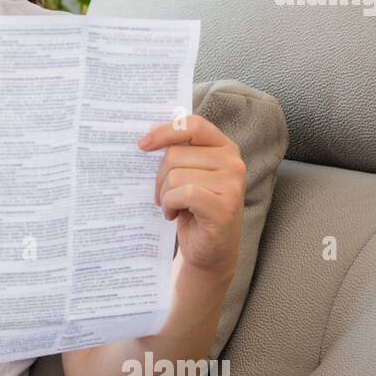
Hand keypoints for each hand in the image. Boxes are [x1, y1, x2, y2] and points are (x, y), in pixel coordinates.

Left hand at [138, 114, 244, 281]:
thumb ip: (177, 154)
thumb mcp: (188, 175)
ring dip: (165, 195)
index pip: (192, 125)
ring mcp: (232, 184)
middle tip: (164, 195)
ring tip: (173, 206)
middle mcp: (233, 162)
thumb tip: (146, 139)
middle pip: (175, 154)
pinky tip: (174, 215)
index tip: (143, 145)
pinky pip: (182, 194)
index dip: (164, 132)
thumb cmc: (194, 209)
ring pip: (175, 175)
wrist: (210, 250)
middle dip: (160, 177)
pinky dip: (171, 205)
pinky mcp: (223, 206)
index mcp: (224, 147)